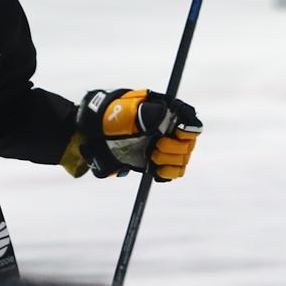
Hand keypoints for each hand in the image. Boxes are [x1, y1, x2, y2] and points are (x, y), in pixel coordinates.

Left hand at [76, 89, 202, 179]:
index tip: (177, 134)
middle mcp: (169, 132)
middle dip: (173, 149)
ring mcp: (164, 149)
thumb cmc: (110, 117)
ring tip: (151, 157)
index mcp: (167, 115)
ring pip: (182, 161)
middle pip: (188, 146)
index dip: (188, 131)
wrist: (93, 134)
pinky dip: (166, 174)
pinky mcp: (157, 164)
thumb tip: (165, 115)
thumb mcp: (128, 111)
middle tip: (155, 148)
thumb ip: (149, 113)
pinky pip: (173, 173)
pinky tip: (154, 170)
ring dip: (169, 162)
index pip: (191, 125)